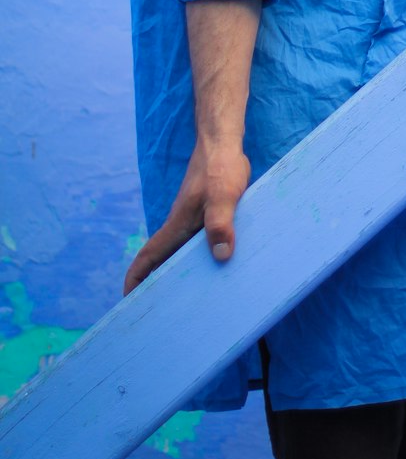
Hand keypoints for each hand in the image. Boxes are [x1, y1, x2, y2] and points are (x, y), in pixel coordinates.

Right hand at [123, 138, 250, 294]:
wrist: (222, 142)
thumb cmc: (220, 167)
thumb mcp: (223, 196)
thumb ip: (220, 223)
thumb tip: (221, 256)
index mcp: (177, 225)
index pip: (149, 256)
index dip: (136, 277)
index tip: (128, 299)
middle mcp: (182, 226)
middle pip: (165, 260)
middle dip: (161, 285)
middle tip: (166, 315)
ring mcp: (194, 221)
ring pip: (185, 253)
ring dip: (185, 273)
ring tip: (196, 301)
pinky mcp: (209, 215)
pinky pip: (202, 242)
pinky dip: (205, 258)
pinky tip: (221, 267)